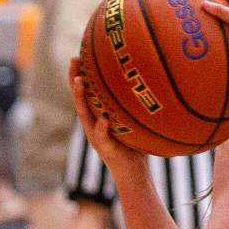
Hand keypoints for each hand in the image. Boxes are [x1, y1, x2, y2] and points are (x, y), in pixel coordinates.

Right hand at [68, 57, 148, 177]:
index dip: (82, 75)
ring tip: (80, 82)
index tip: (80, 54)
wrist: (134, 173)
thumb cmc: (137, 146)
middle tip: (74, 60)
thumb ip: (137, 107)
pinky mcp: (105, 149)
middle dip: (75, 79)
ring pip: (85, 115)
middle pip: (80, 99)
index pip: (88, 93)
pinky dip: (101, 128)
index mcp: (99, 116)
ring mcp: (96, 136)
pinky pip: (102, 137)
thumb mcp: (136, 122)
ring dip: (81, 99)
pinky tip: (103, 119)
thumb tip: (154, 83)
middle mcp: (94, 124)